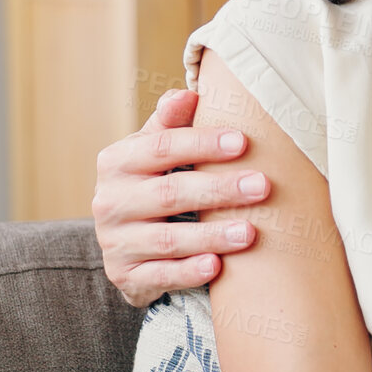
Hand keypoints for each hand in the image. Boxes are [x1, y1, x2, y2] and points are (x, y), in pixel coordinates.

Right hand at [91, 89, 271, 306]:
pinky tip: (217, 267)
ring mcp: (115, 242)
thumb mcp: (156, 149)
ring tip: (250, 232)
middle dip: (218, 190)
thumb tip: (188, 94)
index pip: (161, 147)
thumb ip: (171, 123)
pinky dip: (187, 272)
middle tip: (263, 187)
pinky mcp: (125, 276)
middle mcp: (109, 202)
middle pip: (168, 194)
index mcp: (117, 162)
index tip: (243, 142)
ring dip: (211, 236)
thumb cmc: (154, 180)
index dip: (202, 144)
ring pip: (166, 240)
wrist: (128, 240)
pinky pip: (158, 276)